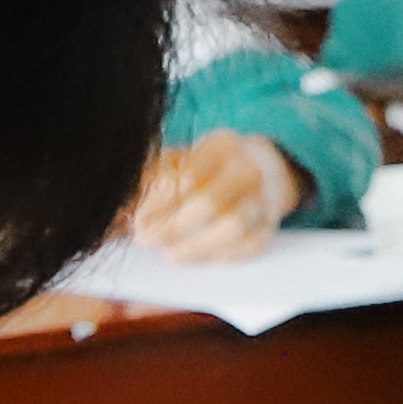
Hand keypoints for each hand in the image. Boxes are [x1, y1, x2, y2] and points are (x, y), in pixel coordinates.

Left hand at [118, 129, 309, 263]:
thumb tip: (133, 214)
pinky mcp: (269, 224)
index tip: (139, 222)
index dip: (159, 203)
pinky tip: (201, 258)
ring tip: (171, 254)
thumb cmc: (206, 168)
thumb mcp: (178, 161)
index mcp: (222, 146)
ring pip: (233, 227)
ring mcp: (263, 197)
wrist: (258, 168)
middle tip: (148, 240)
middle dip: (174, 227)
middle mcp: (248, 169)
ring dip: (197, 245)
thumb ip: (153, 183)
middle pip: (211, 202)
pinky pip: (250, 245)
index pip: (188, 176)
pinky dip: (223, 255)